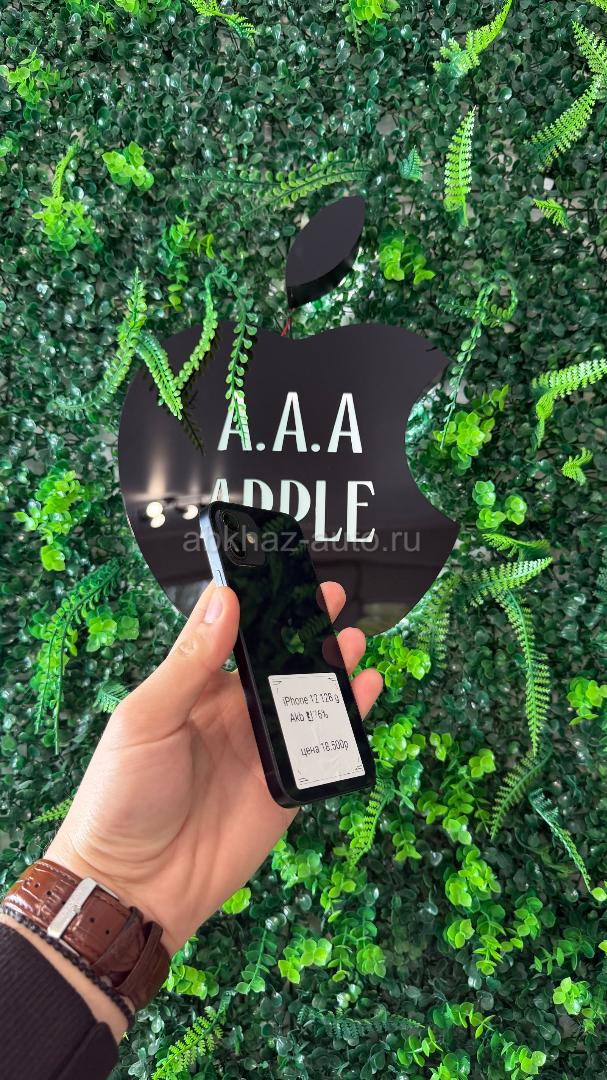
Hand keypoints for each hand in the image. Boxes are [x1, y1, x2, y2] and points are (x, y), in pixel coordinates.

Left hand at [46, 581, 382, 955]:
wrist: (133, 885)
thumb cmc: (122, 794)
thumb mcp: (147, 718)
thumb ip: (190, 662)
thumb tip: (224, 598)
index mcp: (195, 689)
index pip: (233, 633)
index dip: (258, 601)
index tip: (283, 568)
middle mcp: (232, 713)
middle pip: (278, 661)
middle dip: (306, 628)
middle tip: (334, 594)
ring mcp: (261, 750)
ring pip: (306, 699)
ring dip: (332, 668)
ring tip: (356, 637)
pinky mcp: (286, 788)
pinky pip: (323, 747)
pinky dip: (350, 719)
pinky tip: (368, 690)